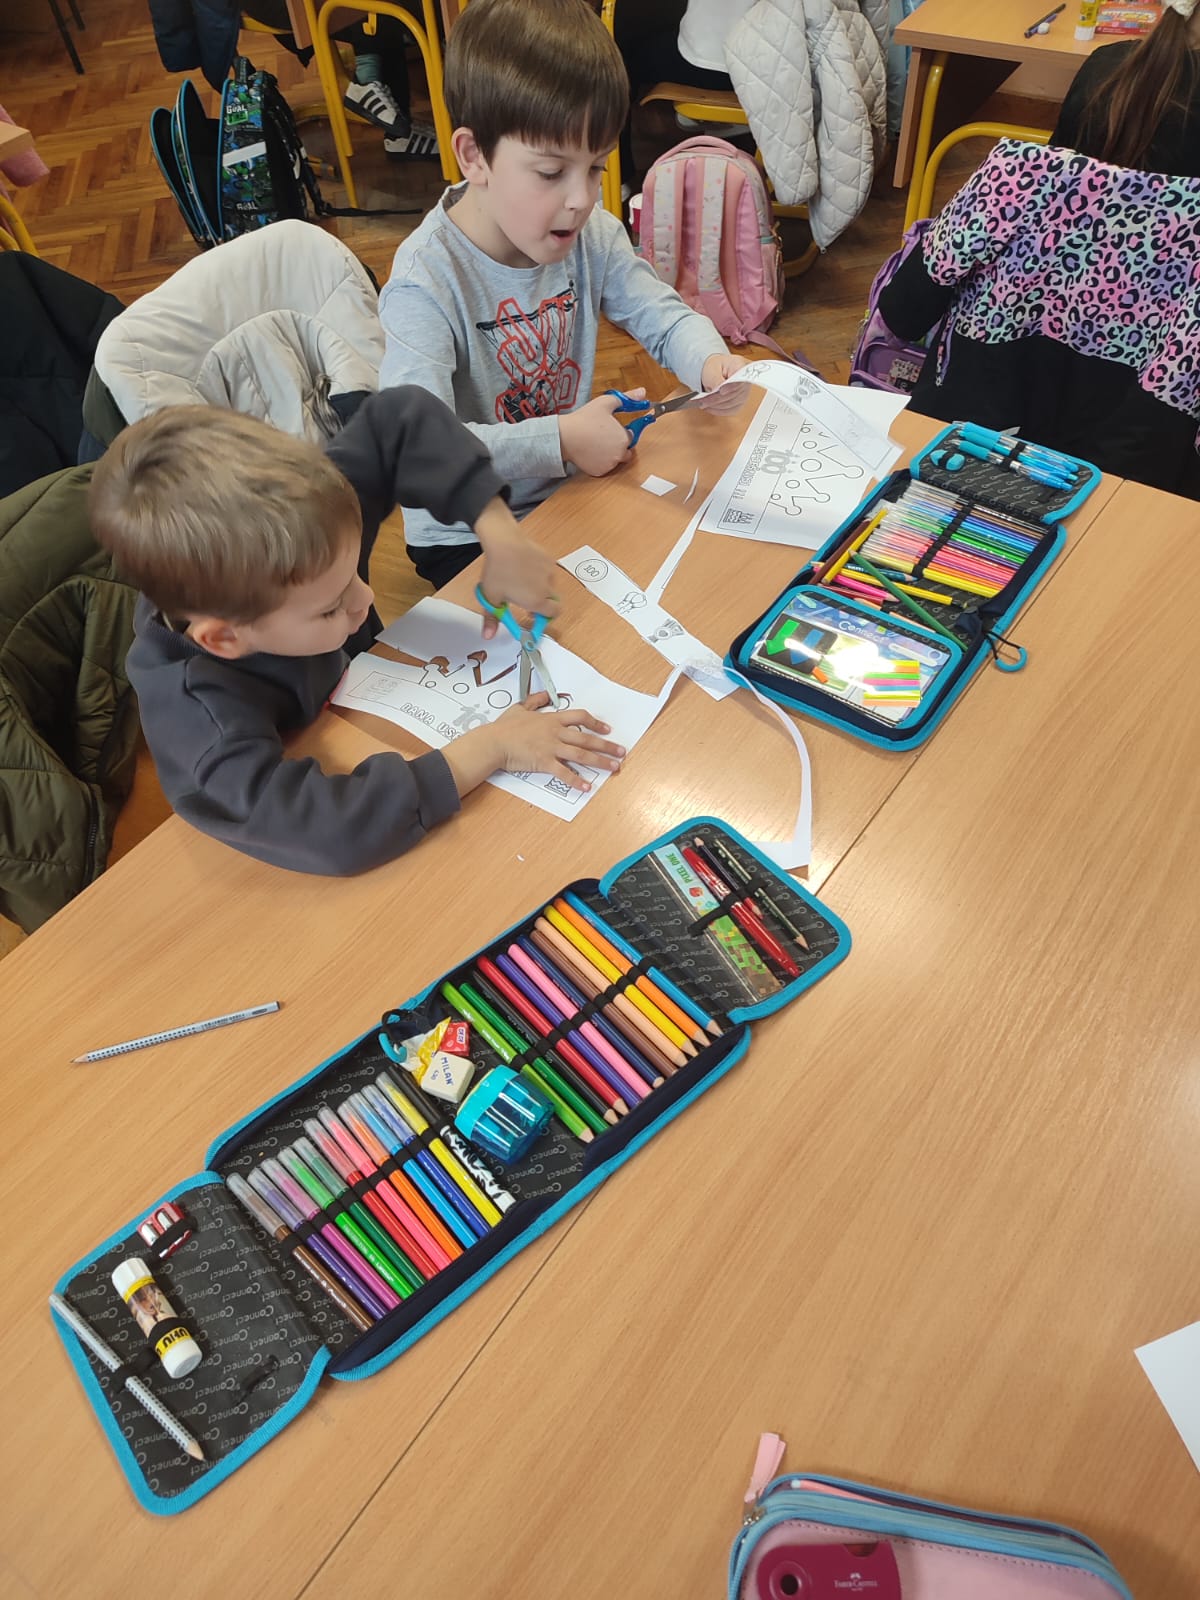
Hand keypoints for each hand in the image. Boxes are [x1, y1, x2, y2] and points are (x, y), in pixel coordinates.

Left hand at [473, 497, 558, 638]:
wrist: (503, 542)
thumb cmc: (497, 571)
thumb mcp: (491, 598)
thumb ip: (492, 620)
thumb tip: (488, 636)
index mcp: (536, 602)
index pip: (553, 615)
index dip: (545, 618)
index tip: (534, 617)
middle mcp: (547, 589)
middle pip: (553, 601)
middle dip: (543, 603)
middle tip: (527, 600)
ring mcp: (549, 573)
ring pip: (549, 585)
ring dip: (540, 587)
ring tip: (522, 580)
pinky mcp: (549, 559)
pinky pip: (547, 571)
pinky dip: (539, 572)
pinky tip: (525, 566)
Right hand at [494, 694, 624, 791]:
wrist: (494, 742)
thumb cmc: (505, 727)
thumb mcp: (520, 708)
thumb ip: (534, 701)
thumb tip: (543, 695)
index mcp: (552, 719)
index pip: (580, 717)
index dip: (596, 723)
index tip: (607, 729)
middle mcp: (556, 733)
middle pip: (587, 739)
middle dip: (607, 746)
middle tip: (621, 752)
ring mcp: (551, 748)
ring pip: (581, 755)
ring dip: (600, 762)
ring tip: (614, 767)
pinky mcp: (544, 763)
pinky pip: (564, 773)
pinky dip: (576, 781)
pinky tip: (587, 787)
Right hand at [559, 391, 640, 475]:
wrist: (564, 437)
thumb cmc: (584, 419)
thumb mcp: (606, 402)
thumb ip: (627, 398)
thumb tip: (642, 393)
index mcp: (624, 438)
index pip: (630, 437)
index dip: (620, 431)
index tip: (610, 428)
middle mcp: (619, 454)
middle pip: (624, 450)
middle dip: (617, 444)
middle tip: (602, 436)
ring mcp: (609, 465)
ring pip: (614, 460)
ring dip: (609, 453)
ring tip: (594, 443)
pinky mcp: (599, 472)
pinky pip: (603, 467)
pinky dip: (599, 462)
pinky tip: (590, 452)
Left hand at [698, 352, 750, 416]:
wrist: (715, 371)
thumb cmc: (714, 367)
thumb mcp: (712, 370)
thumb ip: (716, 380)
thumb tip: (718, 391)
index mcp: (740, 366)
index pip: (740, 379)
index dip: (731, 387)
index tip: (721, 391)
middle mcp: (746, 380)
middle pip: (735, 394)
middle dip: (717, 399)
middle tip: (703, 401)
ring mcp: (745, 392)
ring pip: (733, 404)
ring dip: (716, 406)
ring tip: (703, 404)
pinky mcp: (740, 402)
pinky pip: (732, 410)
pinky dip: (719, 411)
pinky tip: (710, 408)